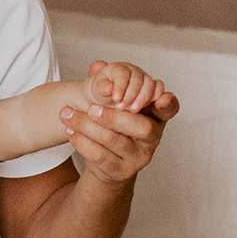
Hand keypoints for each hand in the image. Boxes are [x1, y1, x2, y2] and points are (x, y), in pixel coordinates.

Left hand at [60, 63, 177, 185]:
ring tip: (66, 115)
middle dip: (114, 116)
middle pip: (141, 127)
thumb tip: (96, 65)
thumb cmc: (113, 128)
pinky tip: (70, 131)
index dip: (168, 103)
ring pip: (114, 141)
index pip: (169, 110)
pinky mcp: (121, 172)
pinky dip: (82, 142)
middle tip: (90, 108)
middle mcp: (152, 139)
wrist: (105, 165)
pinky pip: (100, 156)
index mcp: (155, 118)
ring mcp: (139, 158)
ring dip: (87, 126)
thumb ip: (107, 85)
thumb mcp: (112, 106)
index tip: (160, 97)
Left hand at [85, 60, 162, 113]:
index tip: (115, 99)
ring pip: (150, 84)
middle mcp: (133, 71)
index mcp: (117, 68)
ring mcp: (145, 81)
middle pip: (137, 78)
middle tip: (120, 107)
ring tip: (132, 110)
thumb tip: (109, 87)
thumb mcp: (97, 92)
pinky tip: (153, 106)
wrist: (107, 104)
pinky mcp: (155, 92)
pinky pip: (161, 91)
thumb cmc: (102, 95)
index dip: (120, 85)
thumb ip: (102, 88)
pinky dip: (159, 98)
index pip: (122, 73)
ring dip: (143, 98)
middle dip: (130, 94)